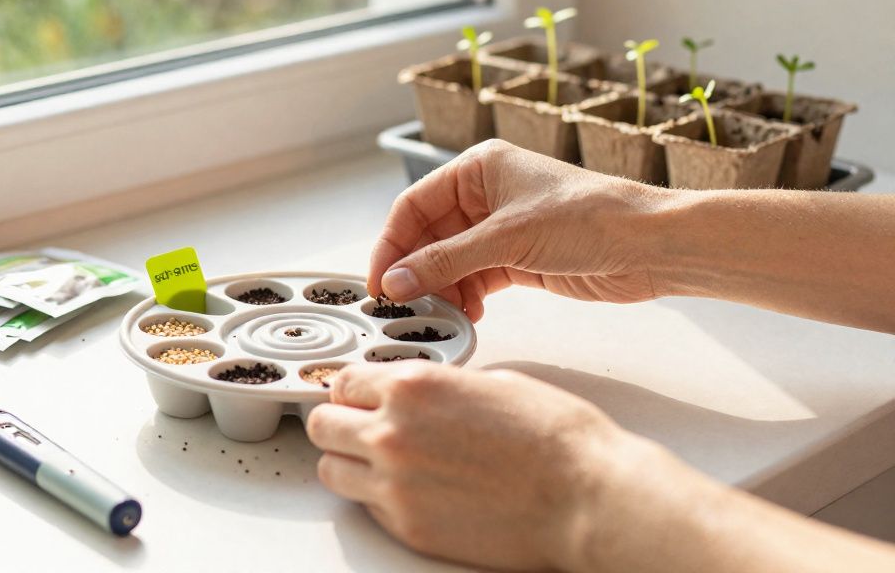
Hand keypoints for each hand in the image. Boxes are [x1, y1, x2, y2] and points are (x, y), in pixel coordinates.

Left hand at [307, 362, 635, 570]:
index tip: (359, 395)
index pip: (343, 381)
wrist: (585, 497)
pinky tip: (408, 489)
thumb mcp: (490, 383)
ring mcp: (395, 484)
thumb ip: (439, 387)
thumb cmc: (555, 439)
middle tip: (357, 426)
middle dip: (338, 421)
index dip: (352, 389)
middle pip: (322, 424)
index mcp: (412, 387)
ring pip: (331, 469)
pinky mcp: (408, 526)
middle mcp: (393, 432)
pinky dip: (377, 497)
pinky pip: (365, 507)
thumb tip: (420, 396)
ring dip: (348, 462)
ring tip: (376, 462)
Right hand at [369, 139, 667, 320]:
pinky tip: (465, 315)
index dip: (392, 244)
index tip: (380, 280)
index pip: (414, 206)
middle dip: (415, 271)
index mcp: (478, 169)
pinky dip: (466, 297)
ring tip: (436, 315)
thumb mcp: (507, 238)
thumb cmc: (591, 217)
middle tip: (401, 305)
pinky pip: (475, 278)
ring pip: (450, 261)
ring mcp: (502, 229)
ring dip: (440, 289)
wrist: (651, 246)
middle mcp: (486, 195)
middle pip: (428, 236)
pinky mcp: (519, 259)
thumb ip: (446, 261)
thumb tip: (397, 281)